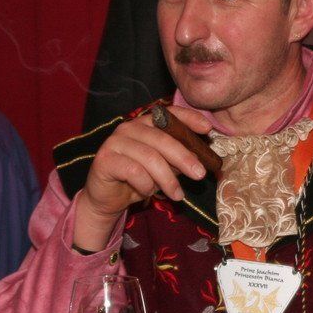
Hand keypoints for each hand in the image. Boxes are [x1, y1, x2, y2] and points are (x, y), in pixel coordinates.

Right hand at [73, 106, 211, 250]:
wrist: (108, 198)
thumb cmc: (139, 179)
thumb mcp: (164, 167)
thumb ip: (178, 158)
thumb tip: (202, 158)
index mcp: (145, 123)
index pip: (169, 114)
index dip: (189, 118)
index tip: (207, 129)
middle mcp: (129, 128)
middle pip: (163, 139)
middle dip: (184, 157)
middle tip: (200, 174)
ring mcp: (115, 142)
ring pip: (150, 157)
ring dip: (167, 179)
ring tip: (177, 194)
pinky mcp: (105, 159)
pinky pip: (133, 171)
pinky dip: (146, 184)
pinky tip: (148, 192)